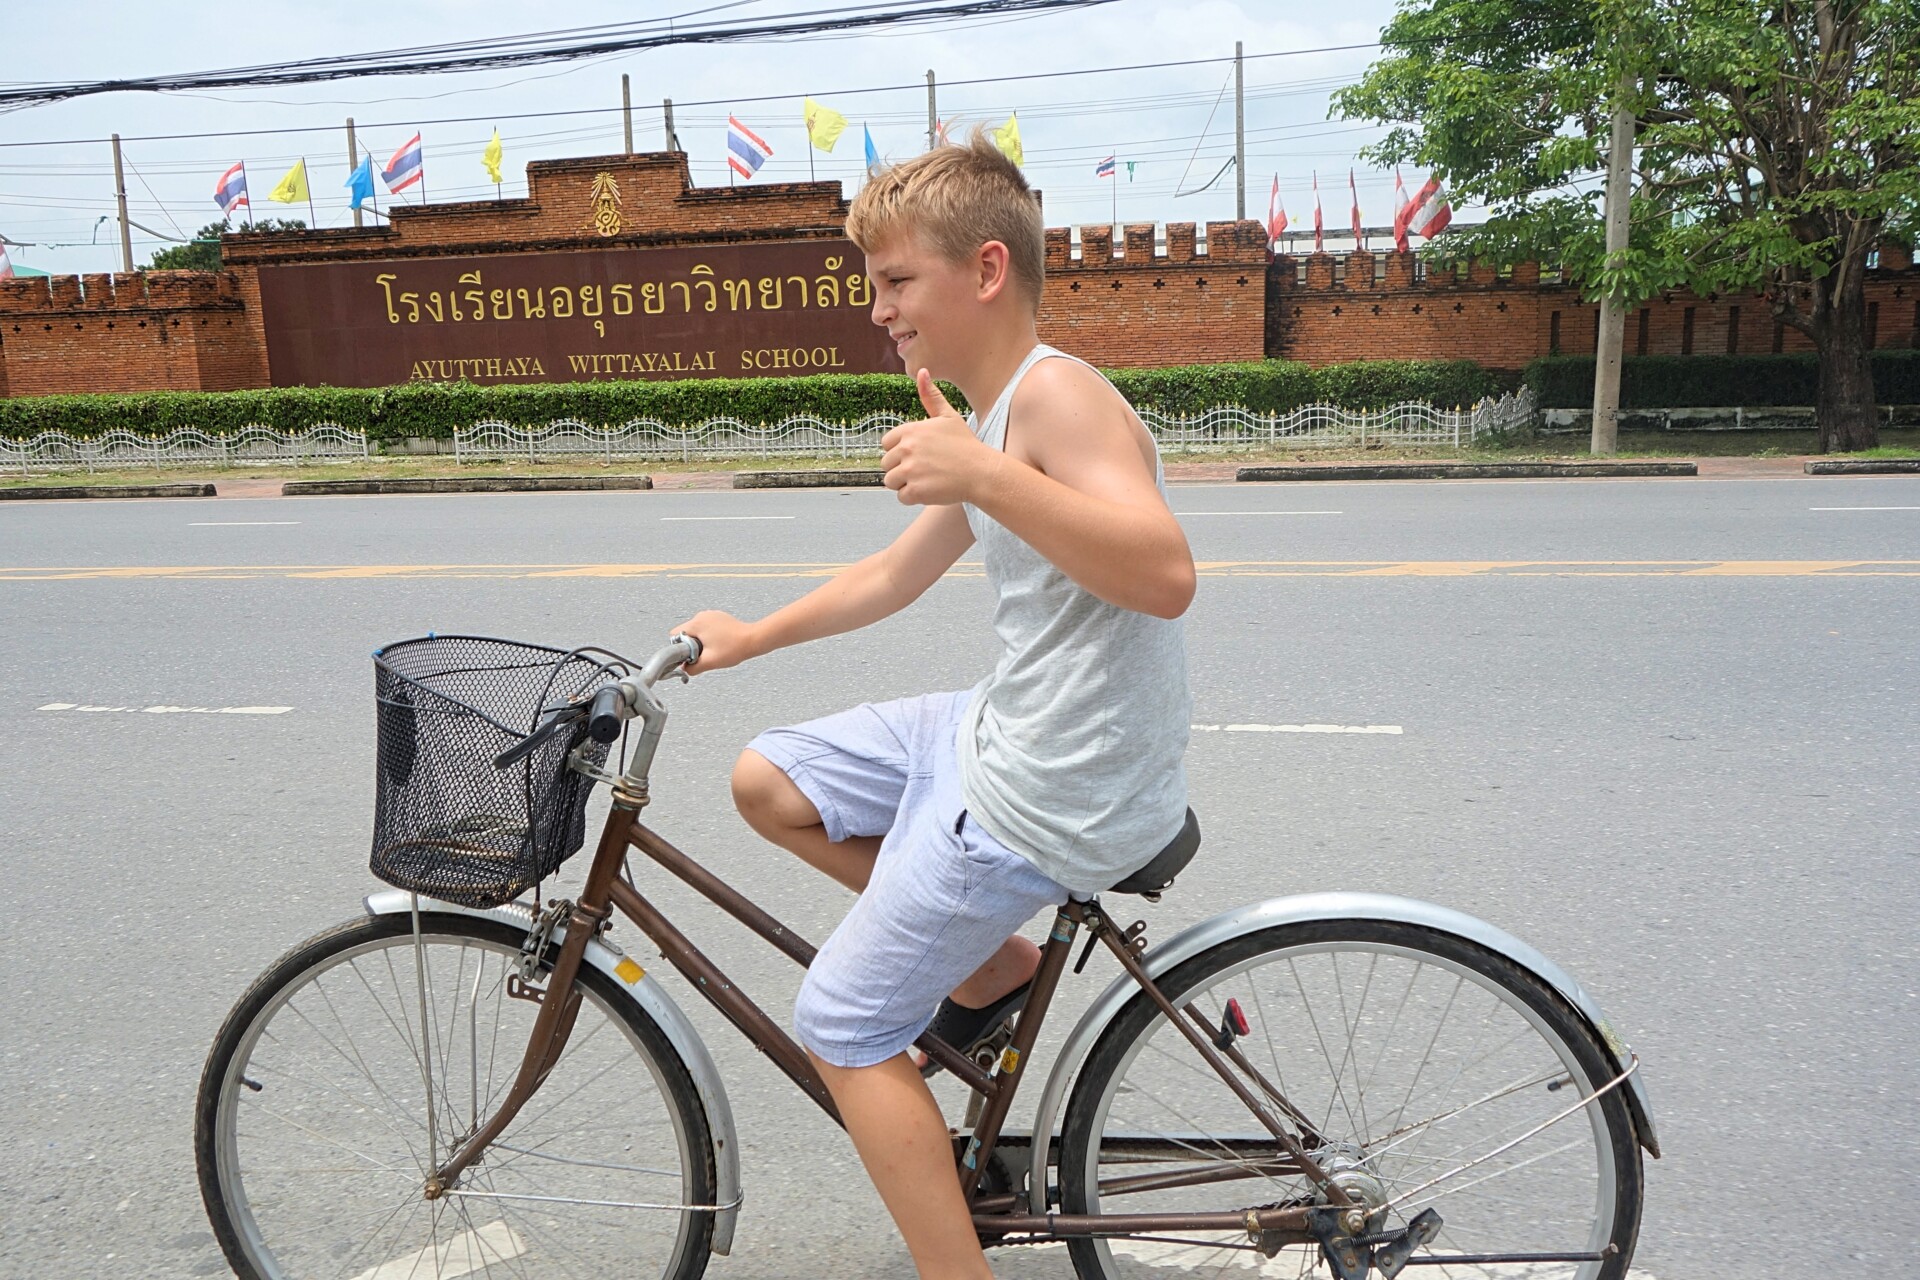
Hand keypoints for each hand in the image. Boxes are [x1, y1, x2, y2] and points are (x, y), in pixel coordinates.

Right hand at [669, 610, 756, 674]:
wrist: (753, 640)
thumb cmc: (734, 648)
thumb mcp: (710, 662)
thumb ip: (692, 668)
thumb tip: (685, 669)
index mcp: (697, 623)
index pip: (675, 635)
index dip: (680, 648)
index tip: (691, 654)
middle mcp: (702, 616)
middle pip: (685, 633)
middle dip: (691, 645)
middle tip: (706, 653)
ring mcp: (711, 615)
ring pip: (696, 631)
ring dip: (701, 641)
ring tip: (715, 648)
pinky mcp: (718, 617)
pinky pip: (706, 628)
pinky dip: (709, 637)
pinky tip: (720, 643)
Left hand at [879, 369, 995, 506]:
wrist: (982, 472)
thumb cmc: (966, 445)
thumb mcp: (948, 417)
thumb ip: (931, 396)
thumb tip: (922, 371)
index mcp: (910, 430)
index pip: (886, 444)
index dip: (900, 452)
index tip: (918, 455)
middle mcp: (907, 449)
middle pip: (886, 464)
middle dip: (901, 469)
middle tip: (925, 470)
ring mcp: (910, 470)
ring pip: (890, 481)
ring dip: (905, 484)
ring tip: (926, 480)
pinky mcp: (915, 490)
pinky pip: (901, 497)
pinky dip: (913, 497)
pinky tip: (929, 490)